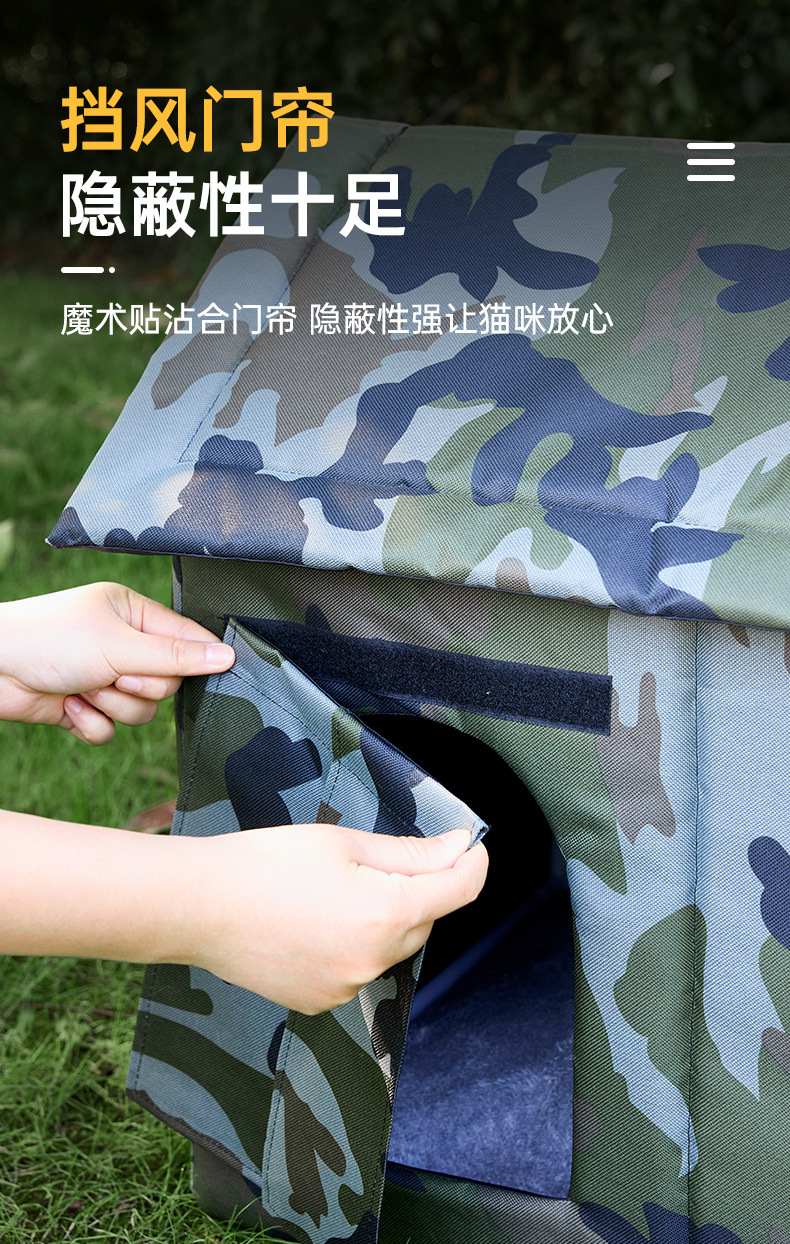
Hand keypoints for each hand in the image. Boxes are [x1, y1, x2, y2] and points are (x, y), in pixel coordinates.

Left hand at [0, 582, 234, 743]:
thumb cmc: (48, 639)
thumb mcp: (119, 644)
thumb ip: (175, 656)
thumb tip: (226, 656)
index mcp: (133, 614)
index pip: (186, 640)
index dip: (195, 660)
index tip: (212, 672)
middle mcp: (122, 645)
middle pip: (167, 682)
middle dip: (139, 686)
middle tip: (112, 674)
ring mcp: (104, 677)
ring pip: (142, 709)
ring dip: (113, 705)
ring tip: (83, 688)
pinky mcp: (85, 707)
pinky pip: (111, 730)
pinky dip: (91, 723)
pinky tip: (69, 707)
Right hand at [180, 823, 489, 1013]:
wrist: (199, 907)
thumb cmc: (267, 862)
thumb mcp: (343, 842)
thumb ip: (410, 853)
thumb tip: (460, 849)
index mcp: (386, 914)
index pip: (459, 890)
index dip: (472, 862)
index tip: (470, 843)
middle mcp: (374, 960)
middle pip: (425, 919)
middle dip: (420, 888)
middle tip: (382, 857)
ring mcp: (347, 987)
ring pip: (391, 946)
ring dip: (385, 918)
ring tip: (334, 888)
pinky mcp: (321, 1001)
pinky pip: (359, 968)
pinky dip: (353, 944)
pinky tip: (316, 919)